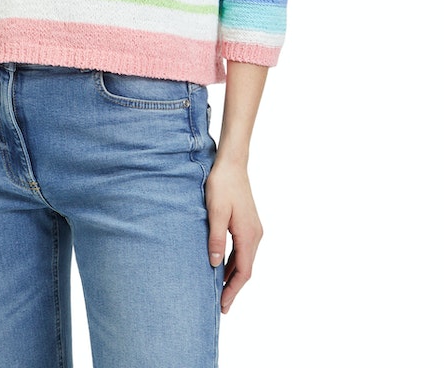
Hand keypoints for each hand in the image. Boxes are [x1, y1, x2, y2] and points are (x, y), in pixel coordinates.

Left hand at [205, 160, 262, 313]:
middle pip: (246, 269)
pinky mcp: (249, 223)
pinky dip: (234, 262)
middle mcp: (255, 235)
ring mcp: (253, 229)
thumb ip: (216, 239)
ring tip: (221, 290)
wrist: (232, 164)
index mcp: (248, 235)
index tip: (223, 305)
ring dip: (233, 275)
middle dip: (234, 287)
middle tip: (221, 305)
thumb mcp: (215, 212)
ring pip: (245, 259)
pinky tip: (223, 266)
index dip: (233, 290)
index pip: (243, 271)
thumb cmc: (222, 185)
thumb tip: (215, 265)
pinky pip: (243, 249)